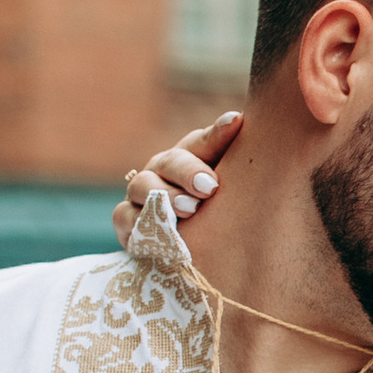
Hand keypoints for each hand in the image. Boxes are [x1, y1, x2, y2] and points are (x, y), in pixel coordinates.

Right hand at [113, 112, 242, 248]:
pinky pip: (126, 217)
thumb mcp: (230, 185)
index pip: (203, 140)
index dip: (219, 133)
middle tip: (210, 186)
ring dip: (166, 196)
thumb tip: (246, 122)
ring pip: (144, 186)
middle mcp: (163, 169)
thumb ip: (238, 159)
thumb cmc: (213, 213)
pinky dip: (140, 222)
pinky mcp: (128, 222)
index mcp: (191, 155)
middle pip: (171, 162)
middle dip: (189, 172)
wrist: (185, 251)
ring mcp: (142, 194)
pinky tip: (161, 230)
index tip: (236, 123)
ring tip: (190, 208)